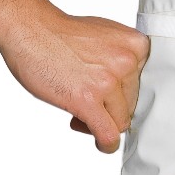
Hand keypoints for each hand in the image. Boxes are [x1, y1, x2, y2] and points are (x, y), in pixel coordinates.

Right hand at [0, 6, 150, 153]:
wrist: (30, 29)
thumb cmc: (62, 34)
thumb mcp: (106, 36)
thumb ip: (122, 59)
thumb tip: (130, 91)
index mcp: (136, 45)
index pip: (143, 85)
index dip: (122, 92)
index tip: (105, 91)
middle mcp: (127, 62)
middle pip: (132, 104)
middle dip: (110, 107)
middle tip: (85, 97)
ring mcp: (108, 81)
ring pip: (119, 121)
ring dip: (101, 121)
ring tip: (79, 106)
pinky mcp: (88, 100)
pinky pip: (107, 134)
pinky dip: (106, 144)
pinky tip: (101, 143)